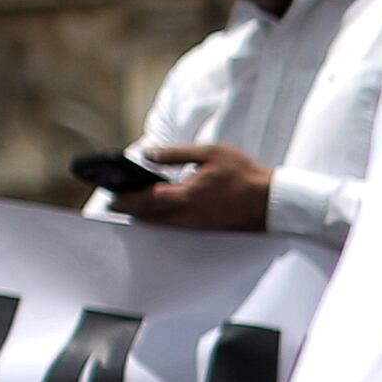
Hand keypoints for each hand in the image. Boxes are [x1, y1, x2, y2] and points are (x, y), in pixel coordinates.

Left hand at [129, 143, 280, 232]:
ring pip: (159, 223)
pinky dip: (160, 218)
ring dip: (143, 214)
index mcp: (186, 196)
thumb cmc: (243, 174)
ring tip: (132, 203)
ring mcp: (195, 226)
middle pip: (147, 217)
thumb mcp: (210, 152)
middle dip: (129, 209)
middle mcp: (187, 216)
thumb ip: (176, 153)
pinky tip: (159, 207)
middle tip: (115, 200)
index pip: (145, 200)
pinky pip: (173, 225)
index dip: (125, 198)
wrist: (270, 201)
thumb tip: (149, 153)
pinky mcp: (203, 229)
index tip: (111, 193)